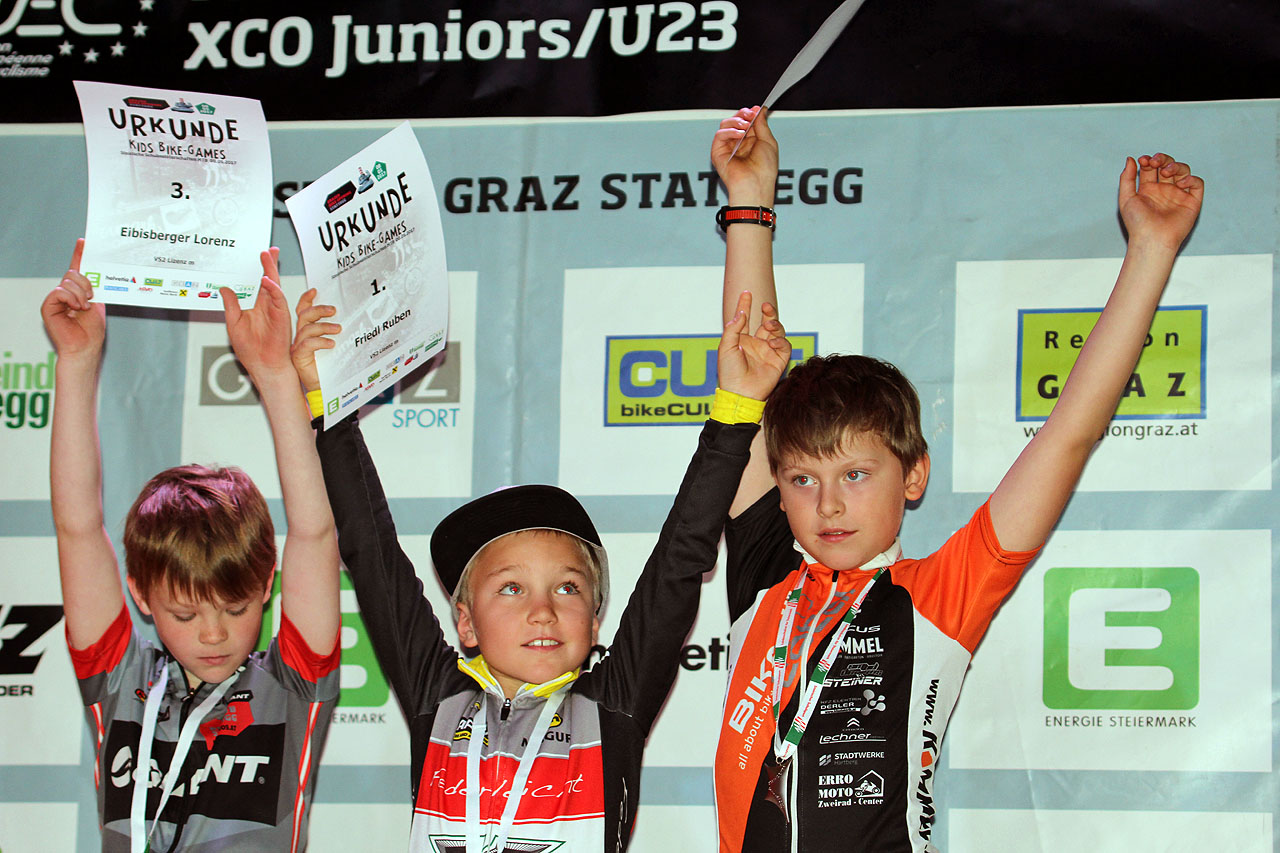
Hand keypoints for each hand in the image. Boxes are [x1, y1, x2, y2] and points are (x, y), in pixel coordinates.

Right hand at [41, 239, 104, 361]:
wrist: (85, 347)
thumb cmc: (92, 330)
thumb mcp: (98, 303)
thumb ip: (95, 288)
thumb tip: (96, 272)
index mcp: (78, 291)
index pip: (77, 268)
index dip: (79, 254)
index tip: (84, 241)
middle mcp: (65, 292)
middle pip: (73, 272)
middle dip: (85, 283)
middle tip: (91, 297)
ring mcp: (56, 298)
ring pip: (67, 281)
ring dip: (80, 294)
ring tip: (83, 307)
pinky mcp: (48, 305)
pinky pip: (59, 291)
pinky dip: (70, 298)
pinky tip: (76, 308)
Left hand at [220, 248, 291, 377]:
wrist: (264, 365)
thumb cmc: (251, 350)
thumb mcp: (233, 323)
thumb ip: (230, 305)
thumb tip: (224, 289)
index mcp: (256, 306)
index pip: (258, 284)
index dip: (259, 270)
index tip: (259, 257)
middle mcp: (267, 306)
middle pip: (269, 280)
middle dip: (269, 264)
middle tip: (269, 250)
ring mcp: (275, 310)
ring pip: (274, 286)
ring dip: (271, 271)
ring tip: (267, 257)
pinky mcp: (281, 316)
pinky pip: (278, 299)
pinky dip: (273, 289)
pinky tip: (267, 281)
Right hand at [290, 288, 339, 393]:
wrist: (326, 389)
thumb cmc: (330, 369)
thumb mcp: (336, 345)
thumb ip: (335, 332)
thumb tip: (346, 319)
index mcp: (307, 333)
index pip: (303, 311)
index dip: (306, 299)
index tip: (315, 291)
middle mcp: (300, 338)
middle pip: (304, 316)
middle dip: (318, 310)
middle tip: (333, 310)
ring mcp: (298, 347)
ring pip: (306, 329)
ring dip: (323, 326)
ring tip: (338, 329)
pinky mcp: (299, 358)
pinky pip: (307, 344)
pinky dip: (320, 341)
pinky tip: (331, 344)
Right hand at [711, 106, 778, 204]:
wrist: (755, 184)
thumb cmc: (764, 170)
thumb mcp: (768, 141)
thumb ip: (762, 125)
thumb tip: (759, 111)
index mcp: (752, 142)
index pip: (748, 122)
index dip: (751, 114)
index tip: (756, 109)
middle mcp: (739, 144)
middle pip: (736, 121)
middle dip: (743, 114)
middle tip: (750, 114)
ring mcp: (728, 147)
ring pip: (726, 124)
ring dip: (736, 121)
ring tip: (745, 125)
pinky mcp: (718, 152)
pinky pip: (720, 134)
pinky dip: (729, 130)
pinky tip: (739, 134)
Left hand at [717, 290, 790, 400]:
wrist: (740, 393)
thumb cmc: (729, 373)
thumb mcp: (726, 347)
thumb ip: (733, 329)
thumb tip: (741, 313)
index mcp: (741, 340)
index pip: (745, 318)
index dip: (746, 305)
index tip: (747, 292)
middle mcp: (755, 344)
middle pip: (765, 322)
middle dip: (768, 312)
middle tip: (765, 306)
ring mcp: (767, 351)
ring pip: (777, 331)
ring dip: (774, 324)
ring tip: (768, 325)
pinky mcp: (778, 360)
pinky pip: (784, 345)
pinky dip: (781, 340)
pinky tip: (773, 341)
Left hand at [1118, 153, 1203, 250]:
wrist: (1151, 239)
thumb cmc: (1137, 223)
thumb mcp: (1126, 198)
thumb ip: (1127, 178)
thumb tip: (1130, 159)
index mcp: (1148, 189)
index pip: (1151, 168)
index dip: (1149, 160)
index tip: (1143, 160)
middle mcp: (1164, 190)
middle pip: (1167, 165)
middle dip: (1162, 159)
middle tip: (1155, 162)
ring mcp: (1178, 194)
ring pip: (1183, 170)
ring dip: (1175, 166)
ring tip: (1166, 172)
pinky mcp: (1192, 201)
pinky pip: (1197, 183)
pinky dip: (1191, 178)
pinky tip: (1180, 182)